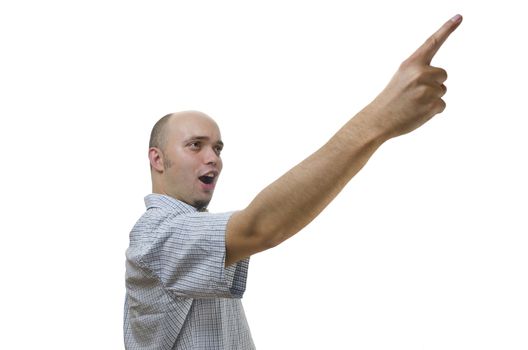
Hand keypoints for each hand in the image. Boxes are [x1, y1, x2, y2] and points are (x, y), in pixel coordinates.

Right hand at [366, 14, 462, 138]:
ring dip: (431, 98)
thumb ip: (419, 71)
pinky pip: (442, 105)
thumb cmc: (390, 100)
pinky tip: (418, 112)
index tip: (459, 16)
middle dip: (434, 83)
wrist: (378, 120)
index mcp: (411, 64)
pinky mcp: (433, 104)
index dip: (447, 29)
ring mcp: (428, 89)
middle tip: (415, 94)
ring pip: (442, 90)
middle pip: (443, 74)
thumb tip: (440, 78)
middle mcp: (421, 73)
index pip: (432, 43)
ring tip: (414, 104)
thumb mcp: (401, 77)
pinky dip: (432, 110)